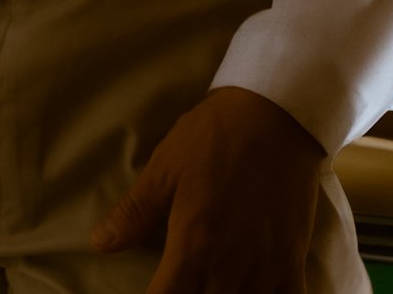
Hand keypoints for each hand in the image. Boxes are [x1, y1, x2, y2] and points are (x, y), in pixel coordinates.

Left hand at [92, 87, 323, 293]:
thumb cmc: (212, 136)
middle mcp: (229, 266)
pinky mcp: (293, 263)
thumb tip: (99, 243)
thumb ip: (134, 213)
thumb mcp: (165, 168)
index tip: (153, 288)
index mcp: (193, 244)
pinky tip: (251, 290)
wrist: (273, 114)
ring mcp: (266, 268)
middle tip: (181, 277)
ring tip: (209, 282)